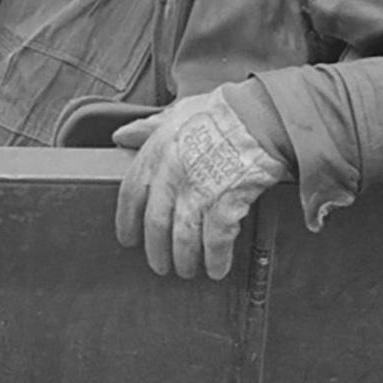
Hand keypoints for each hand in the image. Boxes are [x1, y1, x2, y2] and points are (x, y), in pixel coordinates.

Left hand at [112, 90, 290, 280]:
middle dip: (156, 250)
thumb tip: (121, 135)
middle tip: (159, 265)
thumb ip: (148, 127)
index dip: (126, 219)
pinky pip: (216, 241)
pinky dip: (215, 259)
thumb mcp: (178, 112)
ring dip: (184, 259)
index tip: (127, 237)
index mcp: (158, 150)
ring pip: (182, 237)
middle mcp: (172, 173)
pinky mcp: (226, 201)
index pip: (131, 192)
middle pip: (155, 223)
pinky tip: (216, 268)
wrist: (261, 115)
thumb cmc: (221, 112)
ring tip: (186, 270)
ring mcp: (199, 189)